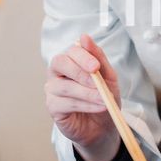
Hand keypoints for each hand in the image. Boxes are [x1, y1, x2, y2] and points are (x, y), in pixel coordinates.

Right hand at [44, 34, 120, 160]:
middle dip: (80, 71)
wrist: (104, 124)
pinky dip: (85, 105)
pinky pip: (64, 103)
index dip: (82, 56)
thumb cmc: (103, 95)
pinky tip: (99, 107)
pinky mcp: (53, 108)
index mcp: (72, 61)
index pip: (70, 51)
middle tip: (98, 82)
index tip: (96, 66)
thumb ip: (98, 57)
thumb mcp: (108, 76)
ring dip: (87, 92)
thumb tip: (84, 37)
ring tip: (103, 99)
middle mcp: (58, 73)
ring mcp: (53, 90)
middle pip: (59, 63)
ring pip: (64, 86)